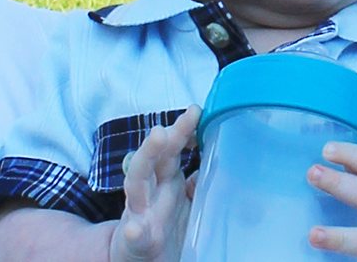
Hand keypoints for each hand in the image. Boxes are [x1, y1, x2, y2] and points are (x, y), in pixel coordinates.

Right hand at [110, 105, 200, 261]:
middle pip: (154, 157)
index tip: (197, 111)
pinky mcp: (137, 242)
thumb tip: (222, 159)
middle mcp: (151, 190)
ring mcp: (140, 213)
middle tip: (181, 117)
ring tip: (158, 136)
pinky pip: (135, 235)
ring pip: (136, 182)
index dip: (182, 129)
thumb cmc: (167, 226)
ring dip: (146, 158)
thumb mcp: (188, 200)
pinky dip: (134, 231)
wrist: (140, 261)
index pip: (172, 148)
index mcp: (166, 179)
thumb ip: (199, 180)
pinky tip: (135, 228)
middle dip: (164, 135)